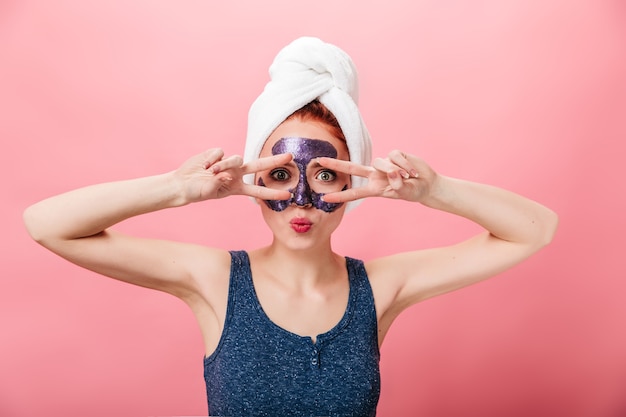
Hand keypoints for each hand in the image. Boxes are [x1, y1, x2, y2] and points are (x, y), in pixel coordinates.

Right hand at [174, 148, 292, 202]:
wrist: (182, 183)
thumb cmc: (197, 192)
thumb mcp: (209, 191)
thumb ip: (219, 183)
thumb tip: (227, 173)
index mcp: (237, 187)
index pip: (258, 190)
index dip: (273, 193)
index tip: (288, 196)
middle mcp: (236, 174)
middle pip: (259, 165)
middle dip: (274, 161)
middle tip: (291, 156)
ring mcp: (227, 163)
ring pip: (235, 158)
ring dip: (223, 165)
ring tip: (209, 172)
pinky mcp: (217, 153)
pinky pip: (220, 152)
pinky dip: (211, 159)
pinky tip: (203, 166)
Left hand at [318, 150, 437, 203]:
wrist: (427, 184)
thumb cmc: (413, 191)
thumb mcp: (404, 192)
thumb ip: (397, 184)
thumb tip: (392, 171)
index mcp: (374, 188)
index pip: (354, 193)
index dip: (341, 196)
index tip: (325, 199)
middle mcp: (376, 175)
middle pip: (352, 168)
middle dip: (336, 164)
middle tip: (319, 160)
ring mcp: (384, 164)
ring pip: (382, 162)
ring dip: (397, 170)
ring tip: (409, 177)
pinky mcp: (394, 154)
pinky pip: (395, 156)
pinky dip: (405, 164)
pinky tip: (412, 171)